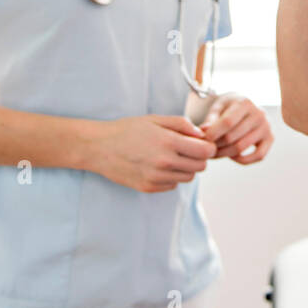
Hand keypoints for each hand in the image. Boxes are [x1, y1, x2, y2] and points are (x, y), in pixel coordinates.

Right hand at [88, 114, 216, 192]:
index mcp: (168, 142)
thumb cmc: (127, 130)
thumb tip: (201, 134)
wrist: (99, 148)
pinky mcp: (148, 187)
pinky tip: (159, 165)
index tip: (202, 143)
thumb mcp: (155, 119)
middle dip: (199, 158)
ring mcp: (156, 178)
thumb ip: (181, 124)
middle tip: (188, 149)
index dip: (208, 147)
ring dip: (186, 168)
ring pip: (188, 177)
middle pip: (200, 167)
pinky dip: (171, 176)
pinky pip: (172, 185)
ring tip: (172, 156)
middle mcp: (164, 162)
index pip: (205, 152)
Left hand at [197, 93, 273, 163]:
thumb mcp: (217, 108)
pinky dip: (243, 160)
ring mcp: (266, 127)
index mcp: (245, 103)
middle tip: (207, 149)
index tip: (204, 139)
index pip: (228, 122)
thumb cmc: (228, 107)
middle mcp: (259, 114)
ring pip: (242, 147)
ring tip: (215, 153)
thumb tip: (204, 132)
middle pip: (232, 137)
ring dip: (225, 154)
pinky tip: (232, 156)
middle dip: (216, 145)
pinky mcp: (270, 138)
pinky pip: (258, 156)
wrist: (244, 106)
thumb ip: (210, 119)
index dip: (214, 133)